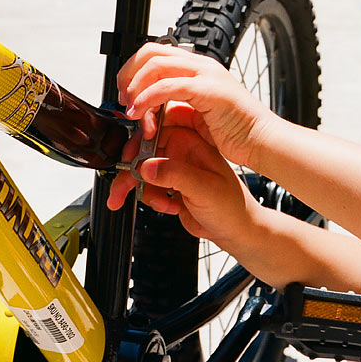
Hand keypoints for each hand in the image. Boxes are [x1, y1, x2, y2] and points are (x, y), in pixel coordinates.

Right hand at [107, 103, 262, 247]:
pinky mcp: (170, 186)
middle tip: (125, 187)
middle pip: (143, 152)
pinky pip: (147, 188)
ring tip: (157, 203)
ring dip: (141, 190)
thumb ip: (175, 175)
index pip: (157, 130)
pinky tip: (169, 207)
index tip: (132, 158)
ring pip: (142, 172)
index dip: (140, 142)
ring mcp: (175, 170)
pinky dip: (151, 199)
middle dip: (131, 171)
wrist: (235, 231)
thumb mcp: (204, 188)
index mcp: (192, 142)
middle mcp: (181, 153)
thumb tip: (146, 166)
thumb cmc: (232, 206)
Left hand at [117, 43, 273, 167]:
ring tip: (131, 111)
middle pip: (151, 53)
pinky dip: (148, 100)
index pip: (155, 53)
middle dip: (128, 75)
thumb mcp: (197, 114)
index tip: (125, 95)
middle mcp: (201, 66)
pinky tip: (142, 116)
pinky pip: (168, 87)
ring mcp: (206, 75)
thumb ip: (175, 105)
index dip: (132, 71)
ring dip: (135, 89)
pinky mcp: (209, 91)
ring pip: (156, 66)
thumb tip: (150, 107)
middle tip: (124, 100)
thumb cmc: (235, 132)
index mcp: (198, 68)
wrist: (261, 141)